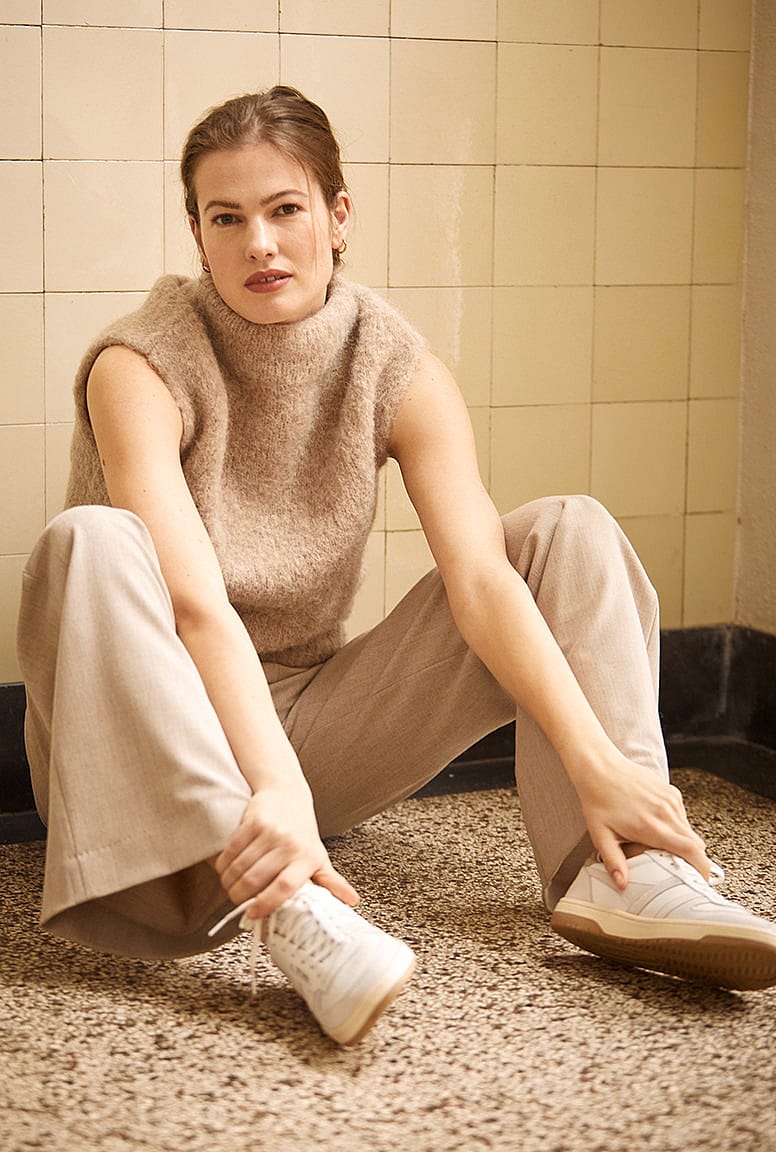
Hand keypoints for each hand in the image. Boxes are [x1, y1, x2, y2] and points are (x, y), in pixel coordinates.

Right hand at [215, 781, 358, 920]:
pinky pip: (231, 851)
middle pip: (256, 880)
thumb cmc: (302, 832)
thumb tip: (352, 902)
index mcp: (307, 858)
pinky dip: (223, 866)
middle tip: (237, 901)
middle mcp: (289, 844)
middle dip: (240, 896)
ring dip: (229, 883)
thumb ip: (331, 882)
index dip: (266, 903)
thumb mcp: (319, 857)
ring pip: (240, 867)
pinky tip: (226, 870)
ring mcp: (269, 832)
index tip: (252, 914)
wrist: (288, 793)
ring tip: (230, 888)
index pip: (285, 886)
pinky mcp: (252, 822)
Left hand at [575, 749, 710, 889]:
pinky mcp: (671, 791)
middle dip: (692, 859)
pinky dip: (675, 824)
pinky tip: (654, 822)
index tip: (700, 881)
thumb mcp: (601, 835)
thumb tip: (622, 884)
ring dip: (681, 840)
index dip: (702, 869)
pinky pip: (681, 815)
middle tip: (675, 866)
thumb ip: (614, 862)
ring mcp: (671, 800)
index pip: (691, 851)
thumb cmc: (598, 800)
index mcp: (653, 827)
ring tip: (656, 841)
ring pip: (689, 830)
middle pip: (696, 844)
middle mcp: (666, 812)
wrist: (599, 767)